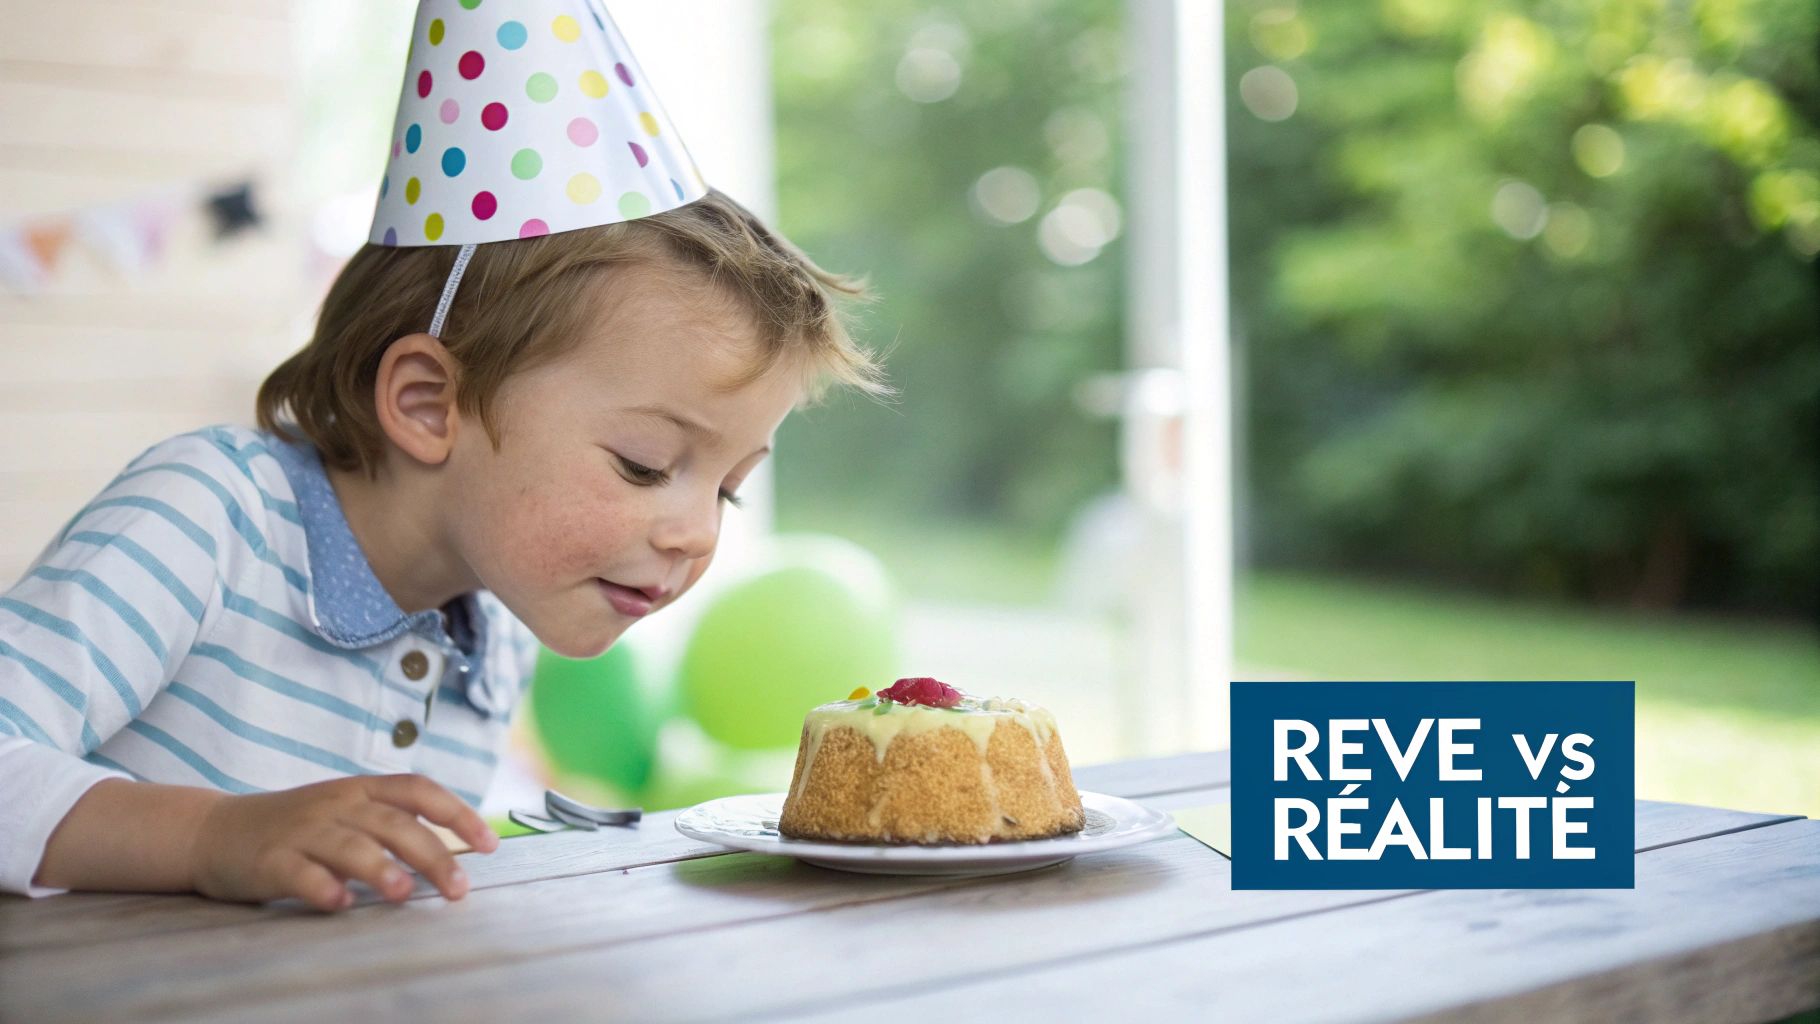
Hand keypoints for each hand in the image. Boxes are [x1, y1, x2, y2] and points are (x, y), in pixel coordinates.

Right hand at [188, 774, 499, 911]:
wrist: (213, 831)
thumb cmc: (298, 826)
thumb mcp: (348, 811)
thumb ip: (393, 823)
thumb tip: (455, 849)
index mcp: (362, 789)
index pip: (420, 791)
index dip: (458, 813)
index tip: (490, 844)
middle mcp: (337, 804)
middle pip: (394, 824)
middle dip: (433, 855)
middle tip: (459, 889)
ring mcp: (302, 830)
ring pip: (349, 845)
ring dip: (380, 868)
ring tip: (404, 893)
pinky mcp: (269, 859)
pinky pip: (298, 872)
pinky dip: (320, 886)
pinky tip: (339, 903)